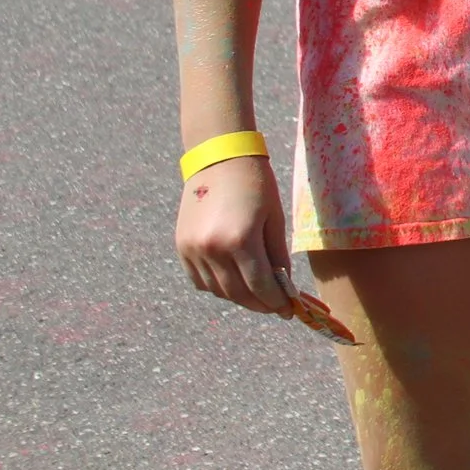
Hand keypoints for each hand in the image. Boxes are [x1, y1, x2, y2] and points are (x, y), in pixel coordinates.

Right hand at [175, 154, 292, 314]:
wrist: (219, 159)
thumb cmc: (256, 184)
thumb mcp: (274, 218)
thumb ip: (277, 255)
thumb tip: (282, 286)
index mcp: (240, 240)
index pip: (259, 286)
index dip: (275, 302)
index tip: (288, 310)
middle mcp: (212, 249)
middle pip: (237, 293)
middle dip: (259, 304)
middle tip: (275, 307)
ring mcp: (193, 250)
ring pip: (217, 291)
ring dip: (239, 297)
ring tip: (257, 293)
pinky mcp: (181, 248)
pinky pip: (200, 280)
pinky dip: (218, 286)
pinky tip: (234, 281)